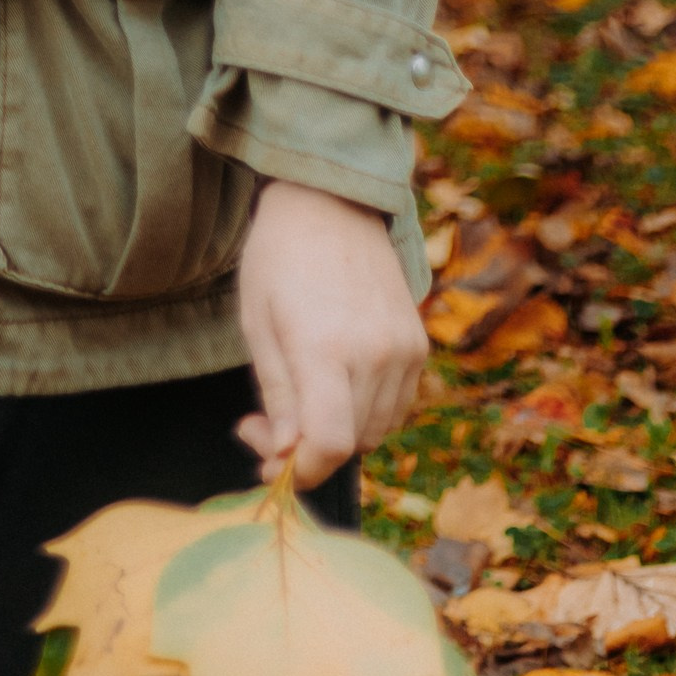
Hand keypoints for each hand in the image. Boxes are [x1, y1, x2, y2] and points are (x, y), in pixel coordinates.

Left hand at [235, 180, 428, 485]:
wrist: (331, 203)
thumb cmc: (278, 258)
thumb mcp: (257, 323)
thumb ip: (276, 395)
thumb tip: (285, 456)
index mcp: (323, 346)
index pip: (330, 443)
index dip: (303, 471)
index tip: (274, 467)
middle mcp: (373, 352)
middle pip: (351, 442)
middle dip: (307, 449)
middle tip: (265, 424)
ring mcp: (403, 349)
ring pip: (375, 430)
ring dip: (338, 430)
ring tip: (300, 393)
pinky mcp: (418, 344)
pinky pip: (395, 406)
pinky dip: (365, 409)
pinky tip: (335, 377)